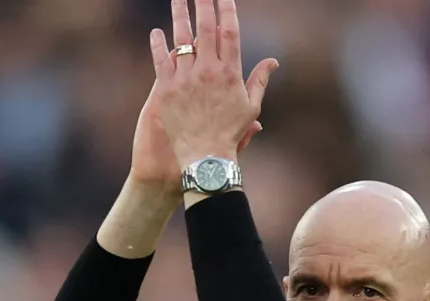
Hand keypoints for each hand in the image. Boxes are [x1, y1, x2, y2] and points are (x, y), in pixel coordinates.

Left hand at [149, 0, 278, 169]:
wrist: (205, 157)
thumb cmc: (230, 134)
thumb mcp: (251, 108)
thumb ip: (259, 81)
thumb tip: (273, 62)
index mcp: (230, 73)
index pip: (230, 32)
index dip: (227, 9)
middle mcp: (208, 72)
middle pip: (205, 28)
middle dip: (203, 3)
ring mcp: (185, 79)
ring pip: (181, 39)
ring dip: (179, 15)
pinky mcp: (167, 89)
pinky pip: (161, 61)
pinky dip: (158, 45)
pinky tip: (157, 32)